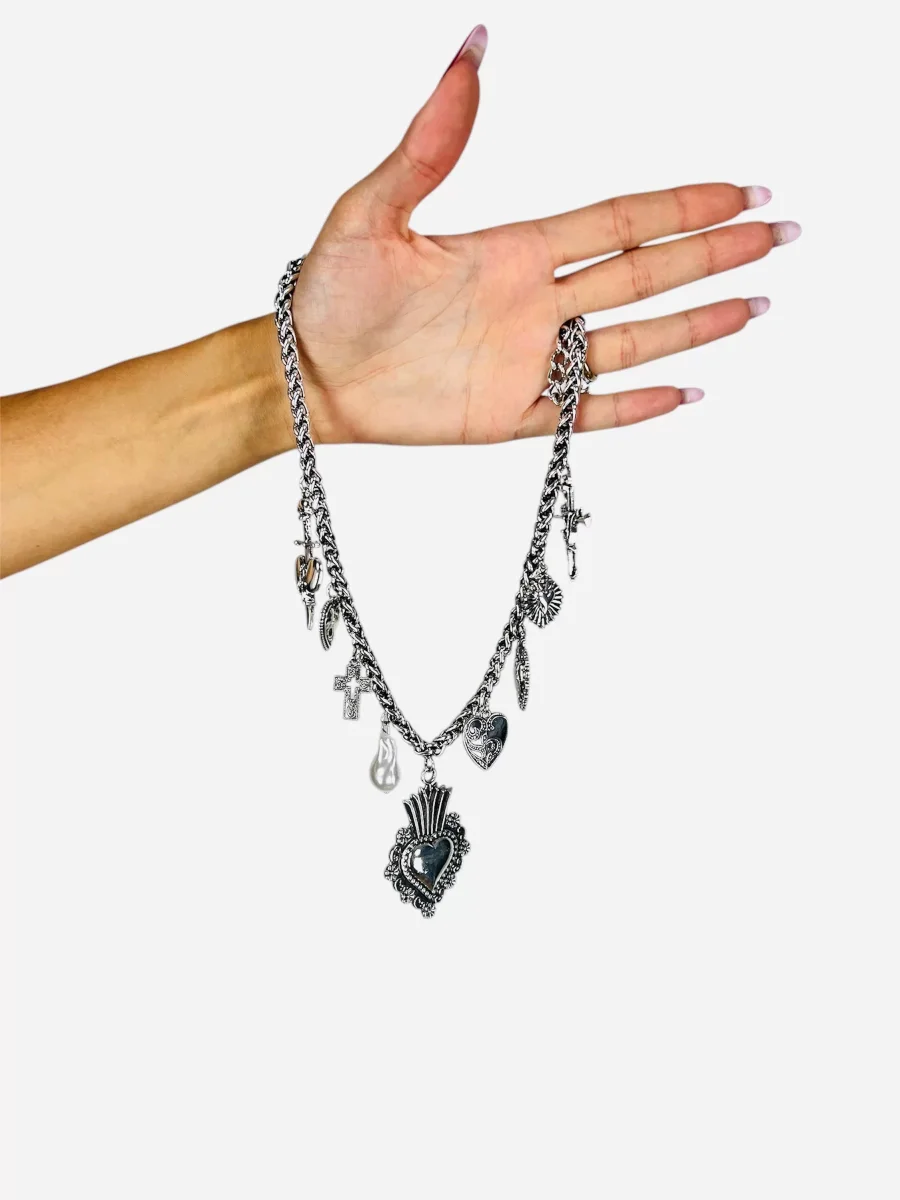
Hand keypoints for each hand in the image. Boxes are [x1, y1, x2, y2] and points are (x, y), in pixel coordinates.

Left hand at [291, 26, 799, 445]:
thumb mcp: (371, 210)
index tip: (737, 191)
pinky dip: (636, 406)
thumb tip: (469, 52)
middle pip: (643, 275)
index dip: (679, 206)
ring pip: (630, 342)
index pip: (616, 221)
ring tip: (755, 305)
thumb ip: (430, 144)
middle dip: (713, 255)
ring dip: (694, 324)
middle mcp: (534, 303)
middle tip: (778, 235)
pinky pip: (585, 413)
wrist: (305, 373)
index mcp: (512, 249)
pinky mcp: (508, 416)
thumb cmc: (328, 292)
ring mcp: (528, 361)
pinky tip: (686, 391)